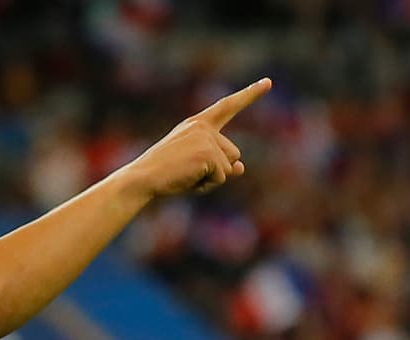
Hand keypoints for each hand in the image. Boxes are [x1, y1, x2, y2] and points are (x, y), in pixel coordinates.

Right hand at [122, 78, 271, 200]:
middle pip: (233, 153)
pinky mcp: (207, 153)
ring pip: (229, 167)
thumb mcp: (194, 166)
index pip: (227, 107)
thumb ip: (219, 164)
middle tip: (186, 172)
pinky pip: (221, 177)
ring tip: (185, 176)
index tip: (268, 82)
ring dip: (212, 179)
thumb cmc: (163, 174)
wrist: (141, 179)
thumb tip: (240, 168)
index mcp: (196, 124)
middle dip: (217, 169)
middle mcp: (203, 127)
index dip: (249, 95)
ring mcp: (206, 138)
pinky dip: (206, 186)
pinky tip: (187, 180)